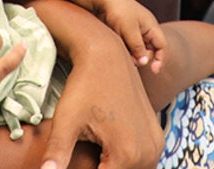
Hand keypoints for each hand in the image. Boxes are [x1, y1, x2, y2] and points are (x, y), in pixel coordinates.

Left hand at [38, 10, 161, 168]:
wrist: (107, 55)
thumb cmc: (84, 86)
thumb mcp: (66, 121)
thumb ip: (57, 153)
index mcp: (126, 153)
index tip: (69, 162)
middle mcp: (147, 152)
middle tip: (87, 150)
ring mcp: (155, 145)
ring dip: (114, 167)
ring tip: (95, 154)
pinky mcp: (156, 137)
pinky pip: (143, 161)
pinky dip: (126, 162)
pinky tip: (107, 151)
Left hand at [92, 0, 166, 74]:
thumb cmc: (118, 10)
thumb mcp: (129, 30)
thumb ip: (138, 47)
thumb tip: (144, 62)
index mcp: (151, 25)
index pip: (162, 46)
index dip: (160, 59)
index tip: (154, 71)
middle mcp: (144, 28)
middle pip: (150, 50)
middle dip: (143, 57)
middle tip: (132, 59)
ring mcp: (134, 30)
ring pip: (138, 49)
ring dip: (133, 55)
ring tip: (123, 52)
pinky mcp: (123, 32)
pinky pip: (128, 46)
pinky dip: (125, 50)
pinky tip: (118, 49)